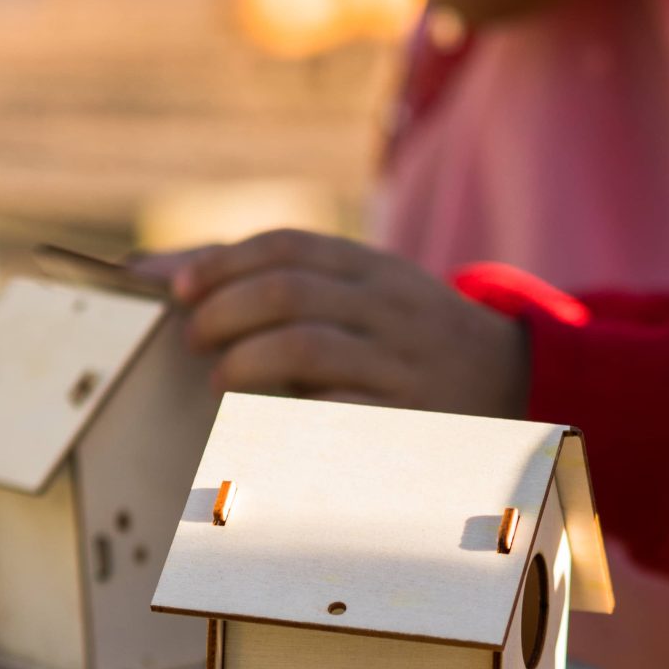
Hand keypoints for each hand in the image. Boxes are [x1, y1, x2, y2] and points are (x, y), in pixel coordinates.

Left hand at [150, 231, 529, 414]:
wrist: (509, 374)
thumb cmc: (404, 333)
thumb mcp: (361, 289)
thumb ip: (277, 276)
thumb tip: (159, 271)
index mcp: (370, 266)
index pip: (288, 246)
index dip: (223, 263)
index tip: (178, 290)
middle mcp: (386, 304)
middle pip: (290, 291)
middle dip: (226, 312)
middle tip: (192, 339)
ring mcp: (398, 359)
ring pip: (309, 344)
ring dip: (249, 359)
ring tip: (221, 378)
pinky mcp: (407, 413)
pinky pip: (340, 408)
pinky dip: (292, 412)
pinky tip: (264, 422)